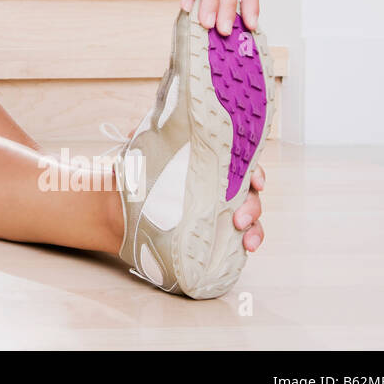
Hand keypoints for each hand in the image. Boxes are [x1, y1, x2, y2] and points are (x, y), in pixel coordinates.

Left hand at [119, 115, 265, 252]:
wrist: (127, 209)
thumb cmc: (143, 175)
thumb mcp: (145, 154)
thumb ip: (147, 142)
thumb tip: (134, 134)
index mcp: (211, 165)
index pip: (240, 165)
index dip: (254, 172)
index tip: (256, 182)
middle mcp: (222, 186)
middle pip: (249, 193)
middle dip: (251, 206)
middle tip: (240, 219)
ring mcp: (221, 210)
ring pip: (250, 217)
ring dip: (254, 228)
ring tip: (247, 241)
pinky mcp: (216, 232)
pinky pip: (239, 238)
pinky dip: (247, 243)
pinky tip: (247, 249)